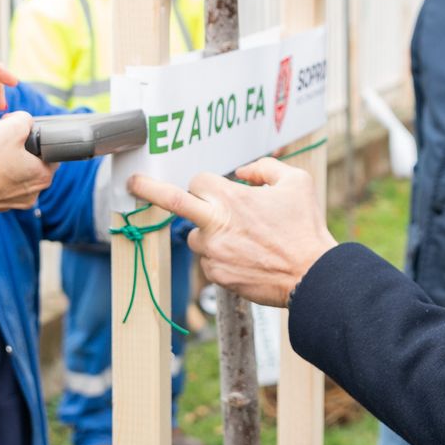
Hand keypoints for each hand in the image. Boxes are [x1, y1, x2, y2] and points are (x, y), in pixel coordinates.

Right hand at [0, 111, 51, 211]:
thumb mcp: (10, 127)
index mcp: (43, 176)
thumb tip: (23, 120)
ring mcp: (14, 201)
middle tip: (3, 140)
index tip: (22, 133)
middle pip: (32, 163)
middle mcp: (33, 193)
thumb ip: (25, 119)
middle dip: (19, 149)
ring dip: (5, 163)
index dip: (36, 137)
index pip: (50, 152)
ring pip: (15, 174)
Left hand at [126, 157, 335, 307]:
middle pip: (173, 202)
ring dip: (212, 235)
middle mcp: (216, 224)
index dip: (207, 184)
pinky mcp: (216, 276)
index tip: (213, 188)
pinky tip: (248, 259)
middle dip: (148, 189)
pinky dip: (223, 258)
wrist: (312, 276)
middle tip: (132, 182)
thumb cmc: (305, 228)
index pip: (198, 181)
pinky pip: (210, 262)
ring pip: (197, 238)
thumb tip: (243, 172)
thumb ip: (265, 168)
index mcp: (231, 198)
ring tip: (246, 241)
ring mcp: (213, 253)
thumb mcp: (296, 183)